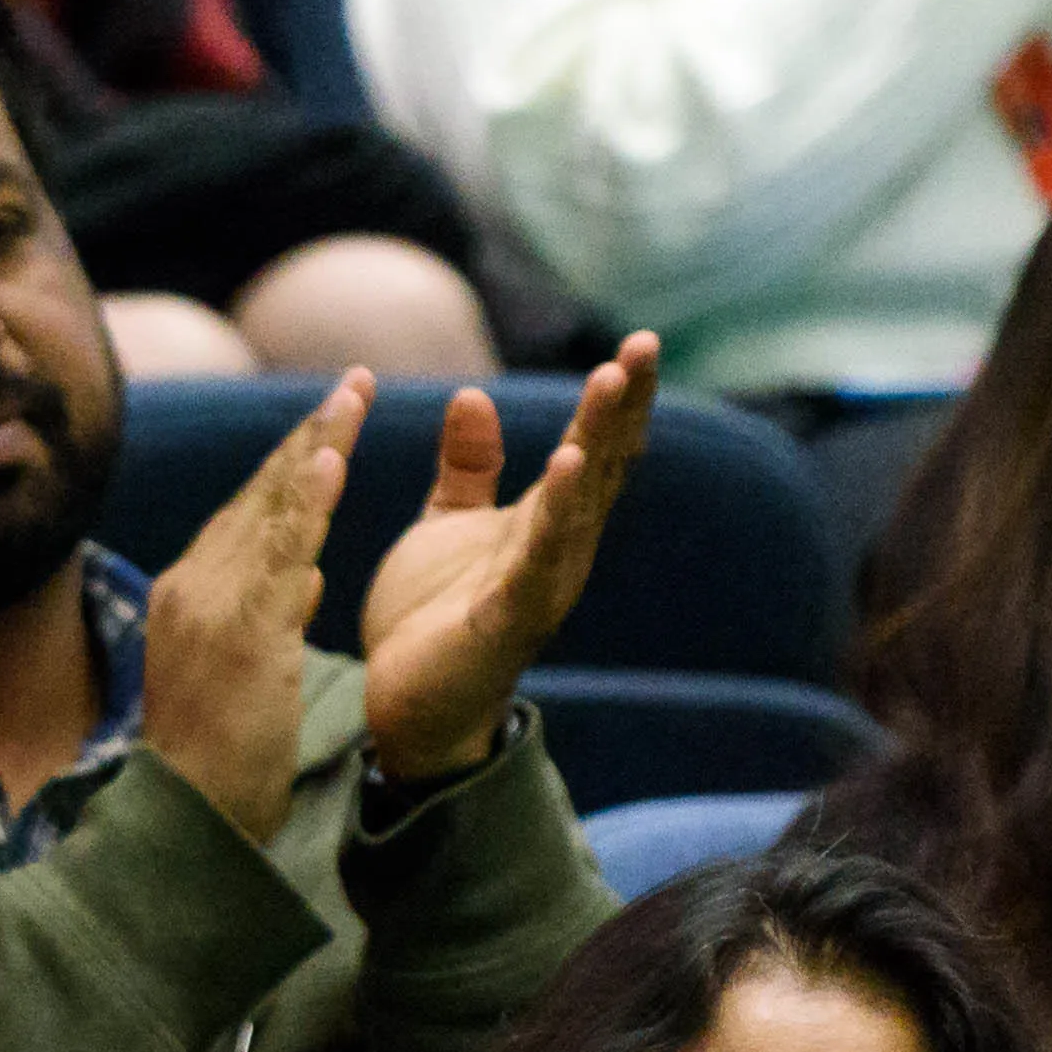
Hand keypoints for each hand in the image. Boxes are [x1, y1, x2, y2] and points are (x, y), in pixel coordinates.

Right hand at [136, 371, 358, 841]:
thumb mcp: (242, 675)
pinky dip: (308, 502)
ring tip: (355, 395)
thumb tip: (309, 577)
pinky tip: (334, 458)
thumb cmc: (215, 763)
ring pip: (274, 510)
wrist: (186, 818)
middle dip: (312, 433)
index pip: (249, 512)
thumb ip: (269, 617)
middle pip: (261, 494)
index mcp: (189, 594)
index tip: (333, 419)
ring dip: (318, 446)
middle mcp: (194, 585)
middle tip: (357, 380)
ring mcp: (215, 605)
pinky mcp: (244, 632)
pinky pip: (283, 554)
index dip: (295, 461)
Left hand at [359, 341, 649, 779]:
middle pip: (599, 467)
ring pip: (578, 503)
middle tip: (642, 346)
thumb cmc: (434, 617)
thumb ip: (467, 466)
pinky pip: (537, 558)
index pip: (591, 450)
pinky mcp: (507, 618)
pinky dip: (555, 513)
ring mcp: (539, 585)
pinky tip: (566, 464)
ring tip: (610, 384)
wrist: (408, 706)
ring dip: (596, 441)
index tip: (637, 345)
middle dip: (621, 407)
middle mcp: (558, 550)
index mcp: (545, 523)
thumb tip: (473, 395)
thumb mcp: (449, 524)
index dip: (616, 401)